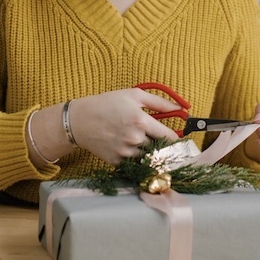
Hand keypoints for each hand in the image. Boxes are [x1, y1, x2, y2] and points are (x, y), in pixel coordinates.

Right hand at [67, 88, 181, 164]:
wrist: (79, 121)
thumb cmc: (107, 104)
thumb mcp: (134, 95)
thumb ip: (159, 103)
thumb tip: (180, 109)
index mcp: (142, 121)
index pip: (169, 137)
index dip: (175, 138)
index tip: (175, 138)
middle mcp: (135, 139)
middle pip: (160, 148)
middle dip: (159, 144)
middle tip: (152, 137)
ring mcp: (126, 153)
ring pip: (147, 157)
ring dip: (147, 151)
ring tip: (136, 140)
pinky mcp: (117, 162)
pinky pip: (134, 163)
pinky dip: (134, 157)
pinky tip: (125, 146)